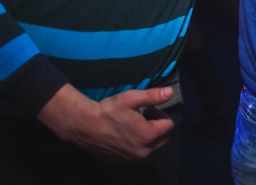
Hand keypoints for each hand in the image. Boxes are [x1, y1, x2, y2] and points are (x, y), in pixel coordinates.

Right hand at [38, 84, 175, 165]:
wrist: (84, 125)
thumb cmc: (109, 110)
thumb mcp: (132, 98)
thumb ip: (153, 96)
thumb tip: (171, 93)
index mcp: (148, 135)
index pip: (168, 125)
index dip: (160, 114)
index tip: (148, 109)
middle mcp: (143, 151)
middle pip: (163, 138)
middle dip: (157, 127)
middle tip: (142, 117)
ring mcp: (132, 159)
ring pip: (150, 148)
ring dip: (147, 137)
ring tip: (132, 125)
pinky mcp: (122, 163)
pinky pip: (137, 155)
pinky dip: (136, 146)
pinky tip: (124, 136)